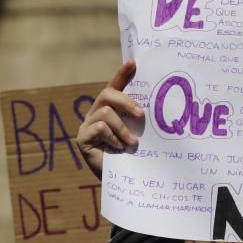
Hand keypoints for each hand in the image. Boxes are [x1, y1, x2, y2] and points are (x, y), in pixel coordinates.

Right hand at [76, 60, 143, 179]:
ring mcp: (87, 125)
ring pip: (104, 112)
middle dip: (125, 101)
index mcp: (112, 109)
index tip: (134, 62)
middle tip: (141, 114)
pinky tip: (119, 148)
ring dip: (122, 127)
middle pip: (106, 94)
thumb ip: (140, 118)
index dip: (122, 74)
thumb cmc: (134, 155)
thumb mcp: (139, 132)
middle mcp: (97, 113)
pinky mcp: (82, 138)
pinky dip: (112, 137)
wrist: (123, 180)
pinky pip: (99, 128)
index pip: (115, 86)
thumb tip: (159, 105)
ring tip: (132, 142)